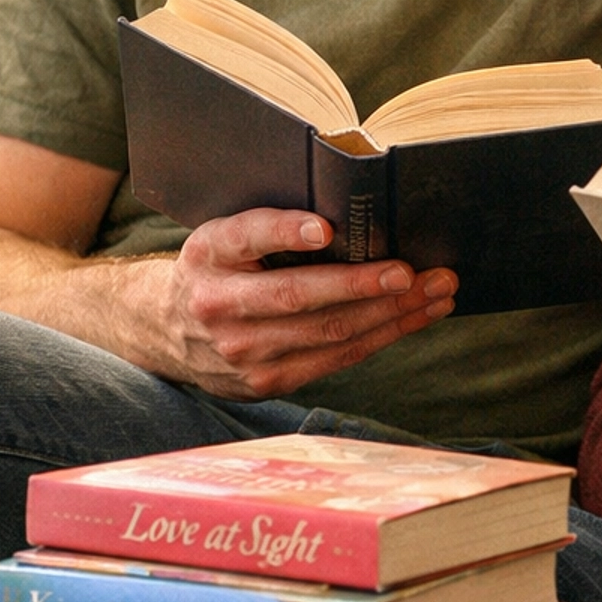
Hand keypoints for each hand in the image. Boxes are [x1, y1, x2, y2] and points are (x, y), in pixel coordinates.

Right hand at [137, 209, 455, 400]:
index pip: (246, 237)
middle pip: (301, 296)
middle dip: (367, 285)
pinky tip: (414, 317)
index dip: (284, 232)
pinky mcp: (267, 381)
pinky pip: (336, 357)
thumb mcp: (222, 236)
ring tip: (437, 292)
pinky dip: (382, 336)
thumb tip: (348, 220)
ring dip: (392, 313)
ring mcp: (243, 352)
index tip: (324, 229)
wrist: (164, 330)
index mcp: (208, 255)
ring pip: (330, 332)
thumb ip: (267, 227)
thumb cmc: (216, 269)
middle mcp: (219, 305)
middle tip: (417, 271)